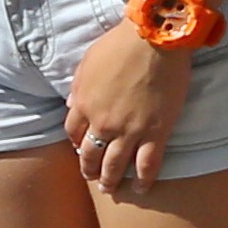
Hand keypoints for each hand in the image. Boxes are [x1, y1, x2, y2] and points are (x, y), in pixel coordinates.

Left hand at [65, 21, 194, 200]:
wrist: (154, 40)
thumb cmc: (121, 44)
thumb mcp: (88, 62)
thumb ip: (78, 87)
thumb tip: (72, 105)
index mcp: (84, 104)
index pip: (74, 134)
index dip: (77, 143)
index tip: (82, 147)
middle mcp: (103, 123)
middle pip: (90, 155)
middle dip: (89, 169)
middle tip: (92, 177)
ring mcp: (129, 130)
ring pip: (115, 165)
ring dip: (111, 180)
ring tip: (111, 188)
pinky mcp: (156, 131)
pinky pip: (147, 163)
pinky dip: (143, 179)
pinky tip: (141, 188)